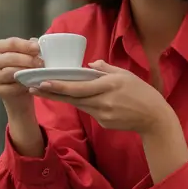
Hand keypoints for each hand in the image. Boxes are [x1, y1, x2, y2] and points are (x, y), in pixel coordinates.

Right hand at [0, 37, 43, 108]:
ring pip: (10, 72)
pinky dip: (23, 85)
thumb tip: (36, 43)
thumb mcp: (27, 55)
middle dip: (28, 60)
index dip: (26, 45)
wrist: (19, 91)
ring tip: (39, 73)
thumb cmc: (23, 69)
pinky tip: (32, 84)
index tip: (38, 48)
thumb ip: (31, 48)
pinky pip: (11, 87)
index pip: (12, 43)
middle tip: (41, 63)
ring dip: (26, 73)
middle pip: (11, 57)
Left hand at [33, 61, 169, 134]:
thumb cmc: (141, 92)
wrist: (154, 118)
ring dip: (63, 98)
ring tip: (45, 91)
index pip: (78, 87)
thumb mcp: (125, 74)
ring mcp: (103, 114)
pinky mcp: (103, 123)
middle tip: (33, 89)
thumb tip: (88, 66)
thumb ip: (104, 69)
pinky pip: (90, 111)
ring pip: (79, 104)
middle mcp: (103, 101)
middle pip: (73, 98)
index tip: (43, 83)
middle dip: (52, 93)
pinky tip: (85, 100)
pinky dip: (85, 104)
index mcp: (108, 86)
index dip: (59, 86)